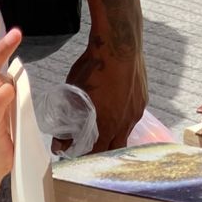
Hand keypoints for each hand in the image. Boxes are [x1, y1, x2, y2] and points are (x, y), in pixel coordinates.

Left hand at [61, 35, 147, 151]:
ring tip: (102, 129)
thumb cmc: (93, 69)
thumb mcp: (72, 97)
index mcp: (109, 125)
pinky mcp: (143, 98)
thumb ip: (66, 125)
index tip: (78, 156)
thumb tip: (58, 145)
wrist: (119, 44)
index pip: (99, 153)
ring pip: (126, 132)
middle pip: (116, 148)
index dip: (87, 157)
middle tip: (90, 147)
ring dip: (114, 134)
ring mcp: (138, 110)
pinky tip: (114, 111)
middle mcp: (127, 122)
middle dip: (103, 151)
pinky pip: (133, 116)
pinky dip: (123, 119)